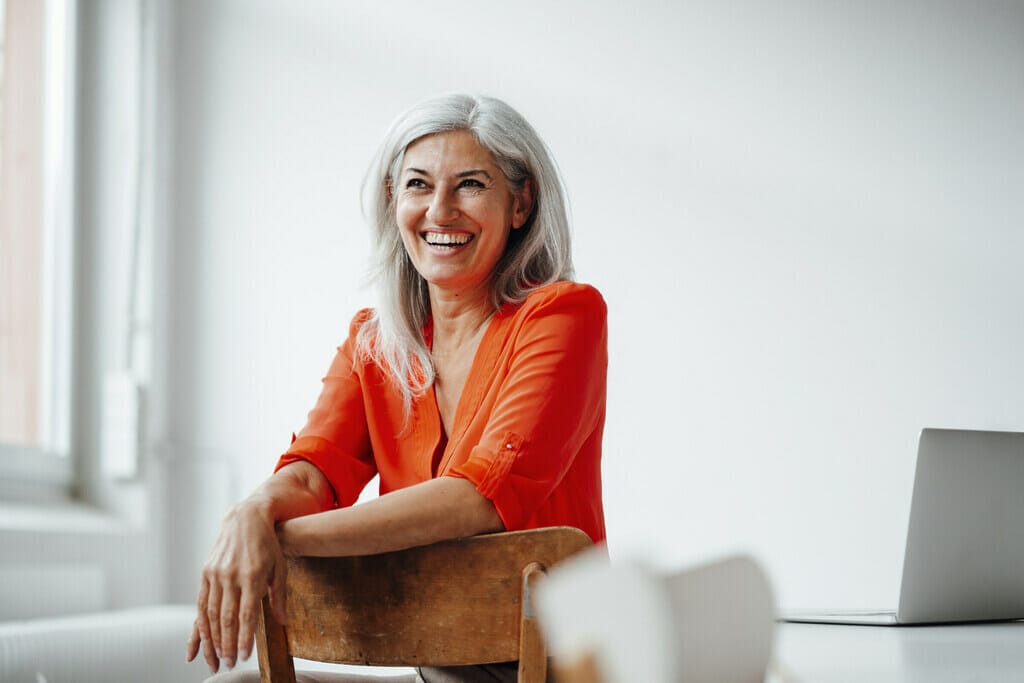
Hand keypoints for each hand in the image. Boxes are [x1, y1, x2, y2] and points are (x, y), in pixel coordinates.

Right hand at [185, 500, 288, 672]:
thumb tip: (284, 622)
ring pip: (209, 614)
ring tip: (216, 658)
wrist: (246, 517)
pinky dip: (200, 623)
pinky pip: (200, 602)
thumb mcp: (280, 567)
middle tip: (230, 663)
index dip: (245, 637)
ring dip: (212, 639)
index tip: (245, 655)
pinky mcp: (205, 572)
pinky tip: (203, 639)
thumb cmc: (268, 543)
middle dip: (227, 644)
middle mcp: (231, 575)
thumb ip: (279, 596)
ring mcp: (215, 573)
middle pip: (226, 618)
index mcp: (252, 575)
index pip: (246, 614)